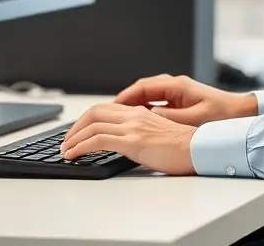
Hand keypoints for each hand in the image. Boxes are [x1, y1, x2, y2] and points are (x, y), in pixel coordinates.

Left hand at [60, 102, 196, 174]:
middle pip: (94, 112)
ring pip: (92, 124)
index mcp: (140, 112)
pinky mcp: (133, 140)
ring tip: (65, 151)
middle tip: (66, 142)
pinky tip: (73, 155)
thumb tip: (124, 145)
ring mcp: (133, 126)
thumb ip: (140, 134)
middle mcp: (134, 115)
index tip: (77, 133)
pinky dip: (80, 146)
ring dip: (73, 138)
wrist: (198, 149)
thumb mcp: (157, 135)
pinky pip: (98, 140)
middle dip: (75, 127)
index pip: (105, 109)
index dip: (86, 119)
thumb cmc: (183, 148)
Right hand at [114, 74, 256, 126]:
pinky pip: (156, 102)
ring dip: (133, 106)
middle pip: (142, 90)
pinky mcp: (181, 101)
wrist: (242, 114)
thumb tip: (145, 117)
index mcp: (177, 86)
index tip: (111, 108)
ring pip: (148, 96)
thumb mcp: (193, 119)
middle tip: (108, 114)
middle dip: (124, 101)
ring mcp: (178, 93)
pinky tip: (138, 122)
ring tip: (118, 119)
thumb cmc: (222, 115)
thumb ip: (168, 118)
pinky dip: (144, 109)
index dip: (124, 97)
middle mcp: (175, 86)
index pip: (142, 87)